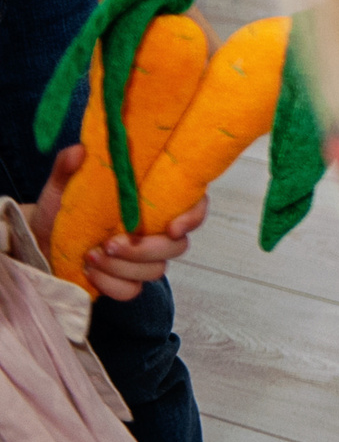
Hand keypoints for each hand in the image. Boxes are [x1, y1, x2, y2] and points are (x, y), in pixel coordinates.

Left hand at [26, 147, 206, 301]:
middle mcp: (157, 230)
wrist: (41, 240)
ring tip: (90, 256)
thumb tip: (80, 151)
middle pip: (177, 247)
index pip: (194, 206)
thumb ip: (69, 167)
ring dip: (122, 267)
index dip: (192, 218)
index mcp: (155, 201)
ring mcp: (144, 259)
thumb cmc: (60, 209)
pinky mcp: (127, 280)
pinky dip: (111, 284)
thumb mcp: (62, 185)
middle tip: (110, 243)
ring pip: (155, 271)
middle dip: (144, 249)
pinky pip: (132, 290)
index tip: (172, 227)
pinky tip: (90, 273)